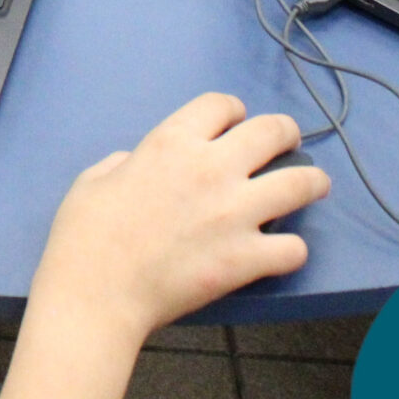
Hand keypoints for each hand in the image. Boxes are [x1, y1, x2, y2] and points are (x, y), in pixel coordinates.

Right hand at [26, 95, 324, 347]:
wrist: (97, 294)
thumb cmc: (85, 236)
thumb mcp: (94, 179)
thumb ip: (124, 163)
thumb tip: (136, 165)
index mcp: (171, 143)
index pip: (222, 104)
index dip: (232, 112)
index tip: (235, 124)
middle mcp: (213, 168)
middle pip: (274, 131)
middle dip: (286, 133)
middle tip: (287, 143)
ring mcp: (236, 214)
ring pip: (301, 183)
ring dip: (311, 182)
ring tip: (313, 186)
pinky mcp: (248, 259)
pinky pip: (295, 247)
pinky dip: (292, 249)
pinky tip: (282, 251)